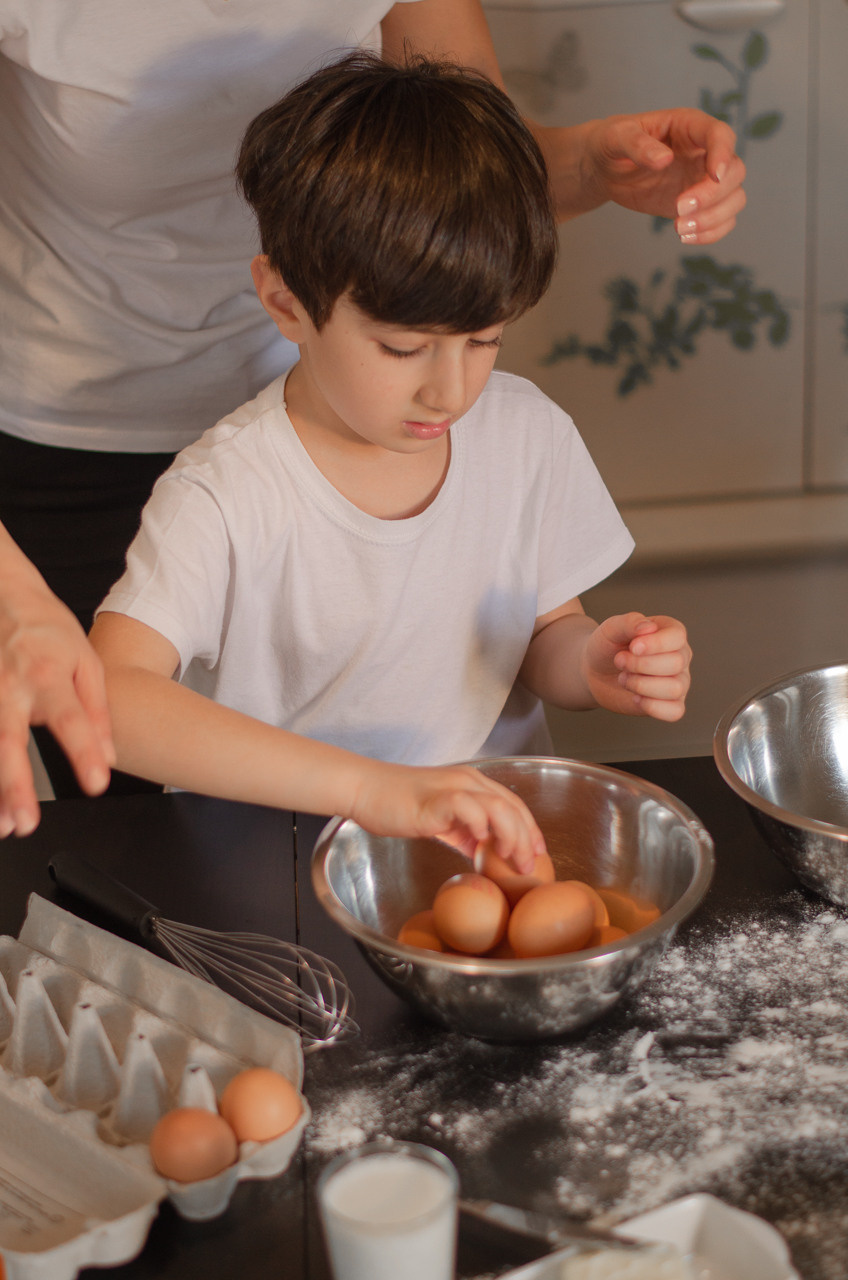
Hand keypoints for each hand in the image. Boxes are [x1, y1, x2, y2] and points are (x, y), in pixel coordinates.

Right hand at [0, 565, 114, 835]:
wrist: (6, 597)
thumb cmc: (49, 632)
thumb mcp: (86, 662)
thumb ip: (97, 712)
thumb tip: (110, 756)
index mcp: (47, 676)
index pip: (70, 719)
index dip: (84, 752)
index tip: (97, 782)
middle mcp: (9, 687)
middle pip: (9, 740)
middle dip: (15, 785)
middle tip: (24, 821)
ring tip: (4, 825)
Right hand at [350, 761, 546, 872]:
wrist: (366, 790)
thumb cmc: (399, 805)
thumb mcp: (441, 820)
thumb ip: (463, 832)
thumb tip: (484, 855)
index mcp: (471, 783)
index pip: (512, 803)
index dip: (530, 828)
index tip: (538, 854)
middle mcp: (468, 780)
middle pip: (512, 806)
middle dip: (527, 838)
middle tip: (529, 867)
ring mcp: (452, 787)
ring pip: (498, 805)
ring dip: (512, 834)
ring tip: (512, 858)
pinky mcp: (435, 799)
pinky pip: (467, 806)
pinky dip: (480, 824)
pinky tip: (480, 844)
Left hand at [540, 109, 745, 243]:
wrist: (606, 168)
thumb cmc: (612, 143)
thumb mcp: (616, 137)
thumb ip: (637, 144)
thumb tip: (663, 158)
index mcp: (690, 127)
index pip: (721, 135)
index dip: (723, 154)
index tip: (714, 175)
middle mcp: (705, 152)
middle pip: (734, 172)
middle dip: (713, 195)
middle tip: (679, 209)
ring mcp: (704, 179)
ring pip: (734, 199)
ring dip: (714, 218)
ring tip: (679, 228)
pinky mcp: (699, 205)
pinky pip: (721, 220)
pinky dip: (711, 233)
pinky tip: (685, 237)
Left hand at [583, 612, 690, 721]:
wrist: (594, 671)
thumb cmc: (608, 646)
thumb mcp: (612, 628)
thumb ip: (629, 622)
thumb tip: (648, 627)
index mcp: (671, 633)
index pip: (677, 637)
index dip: (655, 644)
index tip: (633, 647)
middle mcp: (680, 657)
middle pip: (675, 664)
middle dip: (640, 665)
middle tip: (619, 661)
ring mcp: (678, 682)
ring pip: (675, 689)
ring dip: (641, 685)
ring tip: (624, 678)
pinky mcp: (670, 704)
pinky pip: (675, 711)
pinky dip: (652, 706)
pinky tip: (635, 697)